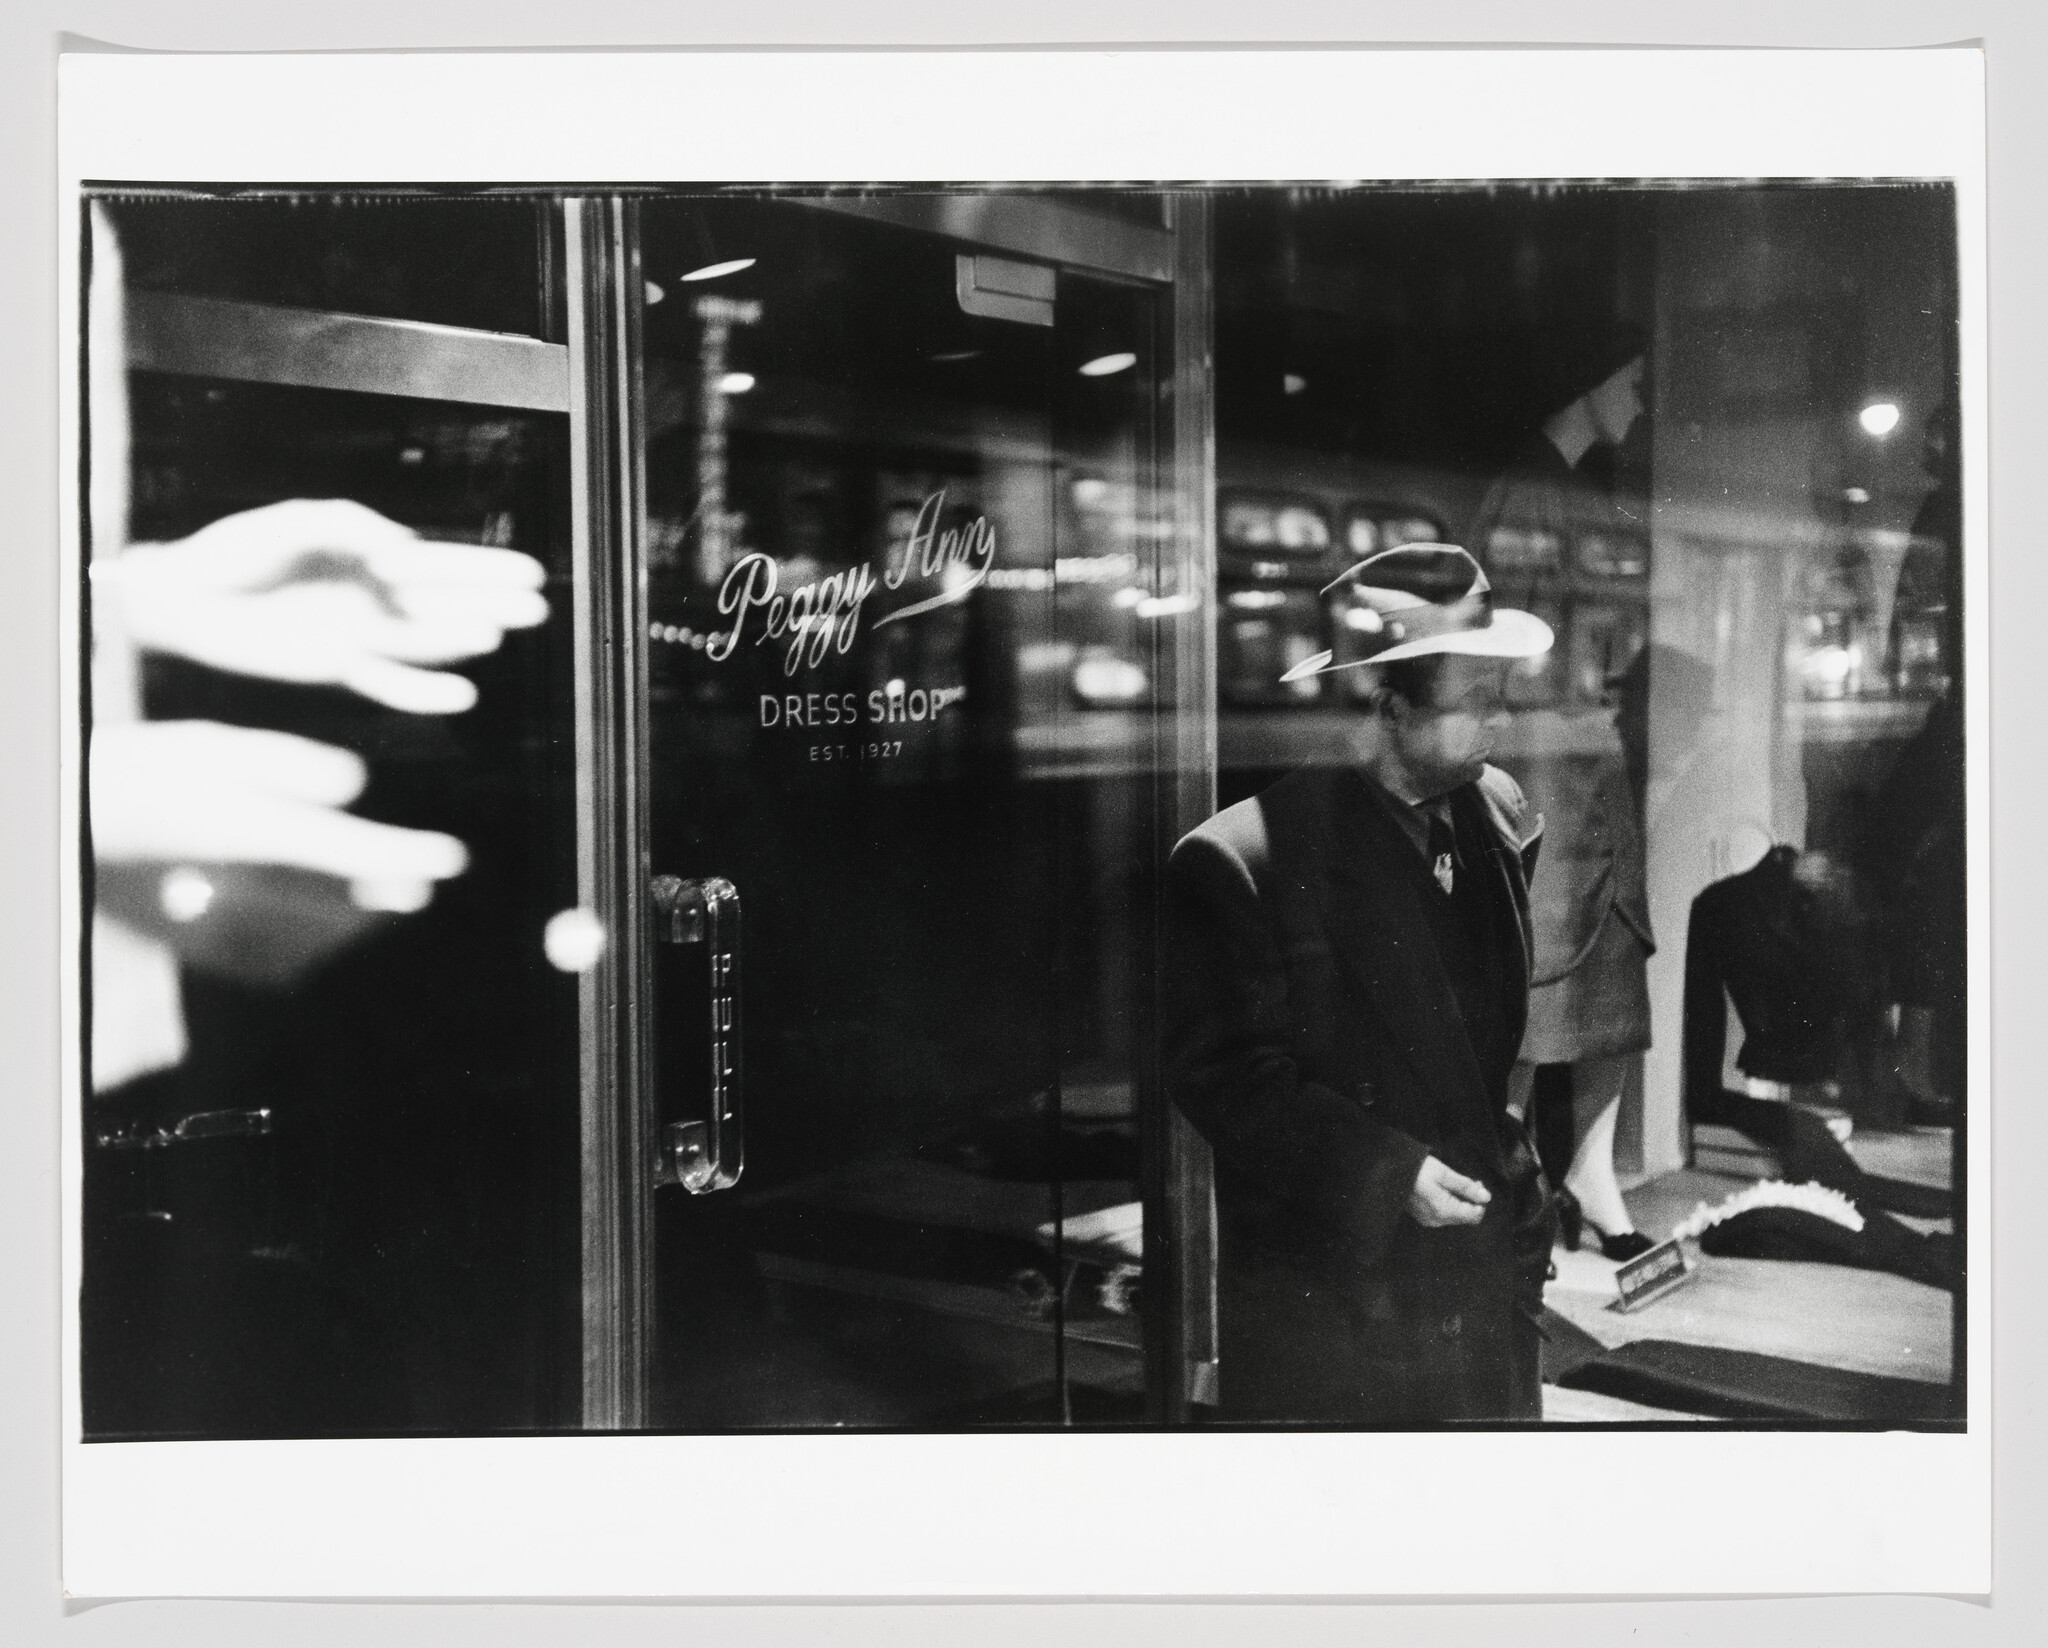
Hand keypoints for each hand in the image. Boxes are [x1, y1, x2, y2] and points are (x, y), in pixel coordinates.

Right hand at [91, 720, 467, 912]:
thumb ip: (287, 767)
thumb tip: (353, 785)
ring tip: (388, 901)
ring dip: (352, 918)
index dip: (406, 856)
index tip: (452, 860)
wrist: (71, 820)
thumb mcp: (212, 749)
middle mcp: (245, 880)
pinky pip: (264, 952)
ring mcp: (222, 913)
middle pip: (339, 899)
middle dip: (385, 892)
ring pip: (311, 929)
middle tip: (422, 889)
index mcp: (255, 832)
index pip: (351, 849)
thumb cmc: (140, 773)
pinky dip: (301, 945)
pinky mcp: (197, 934)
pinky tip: (321, 936)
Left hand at [96, 499, 547, 713]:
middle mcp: (379, 599)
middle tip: (536, 609)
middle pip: (447, 604)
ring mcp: (363, 636)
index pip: (443, 564)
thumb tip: (404, 550)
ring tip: (492, 638)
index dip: (487, 570)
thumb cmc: (238, 551)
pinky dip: (424, 691)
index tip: (531, 575)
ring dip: (458, 642)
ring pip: (425, 642)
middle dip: (491, 605)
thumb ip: (354, 527)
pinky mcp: (340, 669)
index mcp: (376, 557)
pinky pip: (391, 683)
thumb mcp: (298, 521)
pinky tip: (459, 693)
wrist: (187, 599)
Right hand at [1407, 1156, 1492, 1227]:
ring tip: (1455, 1184)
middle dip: (1471, 1201)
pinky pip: (1445, 1214)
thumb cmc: (1418, 1170)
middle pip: (1465, 1217)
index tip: (1477, 1184)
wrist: (1390, 1172)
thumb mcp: (1445, 1174)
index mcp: (1445, 1211)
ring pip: (1456, 1216)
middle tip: (1469, 1182)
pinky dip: (1450, 1204)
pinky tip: (1444, 1190)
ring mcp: (1429, 1220)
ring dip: (1461, 1202)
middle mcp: (1438, 1221)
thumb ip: (1466, 1187)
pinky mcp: (1423, 1217)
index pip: (1474, 1215)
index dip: (1480, 1201)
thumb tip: (1486, 1197)